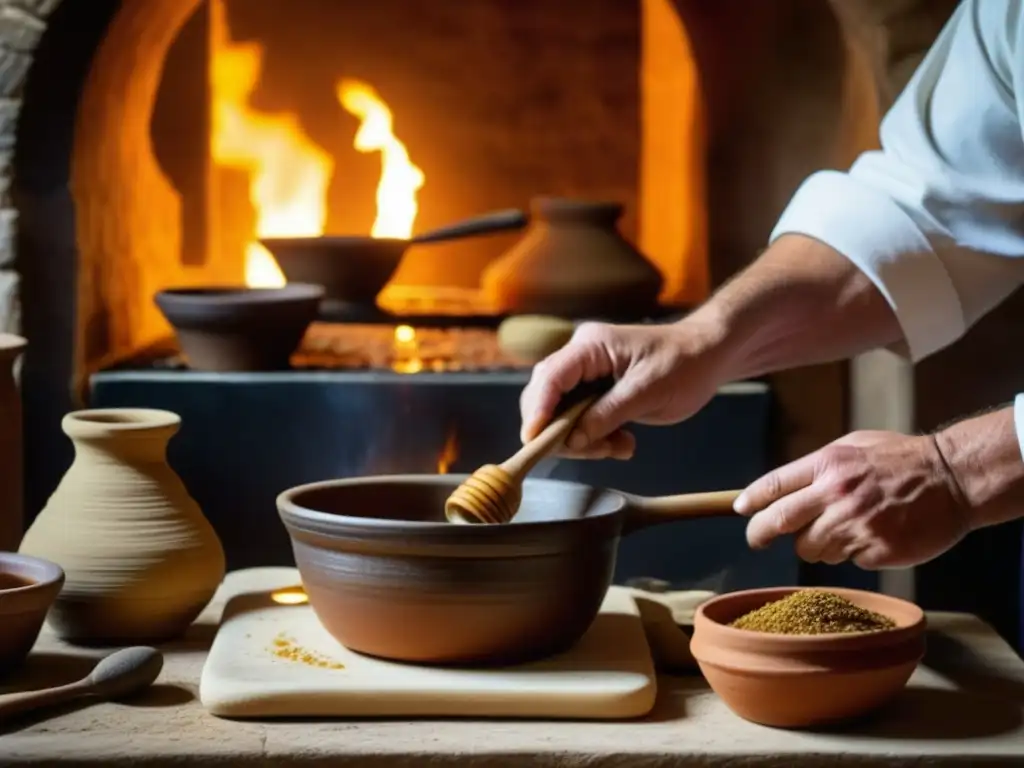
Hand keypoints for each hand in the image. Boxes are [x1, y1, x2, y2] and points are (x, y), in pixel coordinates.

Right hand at [519, 319, 727, 458]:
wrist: (710, 355)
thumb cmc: (685, 364)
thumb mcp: (648, 392)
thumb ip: (607, 415)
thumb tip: (571, 439)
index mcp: (591, 346)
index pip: (549, 377)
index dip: (538, 411)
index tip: (536, 442)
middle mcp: (581, 357)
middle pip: (547, 397)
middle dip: (564, 431)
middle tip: (597, 451)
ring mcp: (587, 374)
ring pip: (562, 414)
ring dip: (584, 438)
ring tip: (619, 447)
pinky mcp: (596, 391)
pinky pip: (581, 419)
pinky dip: (596, 437)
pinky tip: (623, 442)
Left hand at [734, 430, 970, 568]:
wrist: (953, 478)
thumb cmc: (900, 459)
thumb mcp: (853, 447)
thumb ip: (818, 468)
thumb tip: (784, 489)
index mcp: (828, 465)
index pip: (774, 485)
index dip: (750, 500)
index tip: (739, 510)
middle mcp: (836, 495)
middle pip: (778, 522)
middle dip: (759, 534)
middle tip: (756, 540)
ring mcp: (856, 525)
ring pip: (810, 549)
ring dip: (815, 545)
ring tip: (840, 529)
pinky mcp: (876, 550)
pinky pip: (846, 560)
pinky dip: (852, 553)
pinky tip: (871, 536)